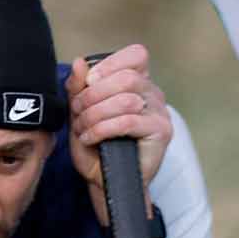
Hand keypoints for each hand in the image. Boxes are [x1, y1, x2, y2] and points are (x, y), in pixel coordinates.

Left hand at [67, 46, 172, 220]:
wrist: (104, 181)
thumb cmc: (95, 147)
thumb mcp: (79, 113)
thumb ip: (78, 87)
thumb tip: (79, 62)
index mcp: (139, 83)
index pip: (136, 56)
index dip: (110, 65)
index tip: (89, 82)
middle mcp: (154, 94)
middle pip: (127, 77)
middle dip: (94, 94)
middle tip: (77, 111)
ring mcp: (160, 113)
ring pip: (125, 100)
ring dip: (95, 114)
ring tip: (83, 128)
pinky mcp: (161, 133)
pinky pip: (128, 122)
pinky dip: (103, 129)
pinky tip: (91, 138)